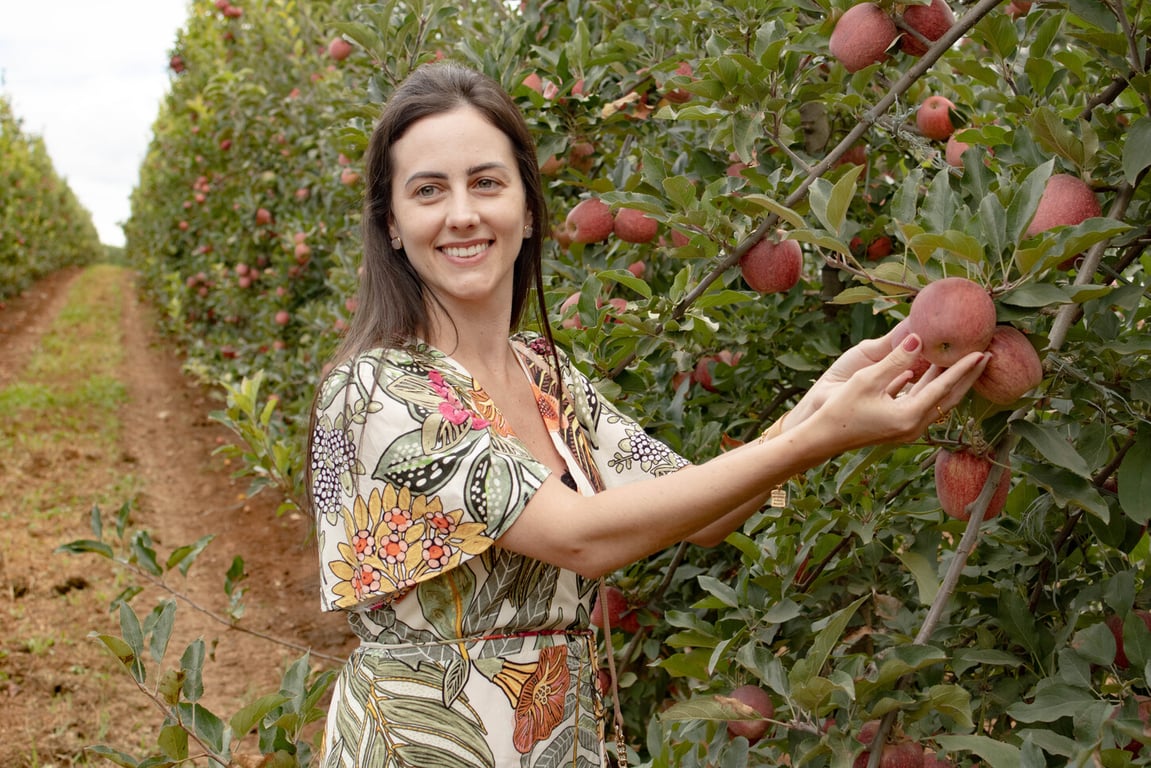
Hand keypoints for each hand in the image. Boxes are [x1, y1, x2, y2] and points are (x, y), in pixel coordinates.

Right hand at [801, 332, 988, 451]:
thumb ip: (895, 360)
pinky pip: (926, 404)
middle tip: (987, 355)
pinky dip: (936, 387)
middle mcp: (914, 425)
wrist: (824, 438)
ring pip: (939, 401)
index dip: (963, 368)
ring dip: (953, 381)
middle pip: (950, 397)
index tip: (981, 352)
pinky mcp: (902, 426)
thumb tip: (918, 338)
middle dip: (969, 376)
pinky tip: (938, 374)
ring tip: (969, 362)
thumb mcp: (867, 380)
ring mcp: (909, 428)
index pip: (943, 387)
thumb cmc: (840, 409)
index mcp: (908, 415)